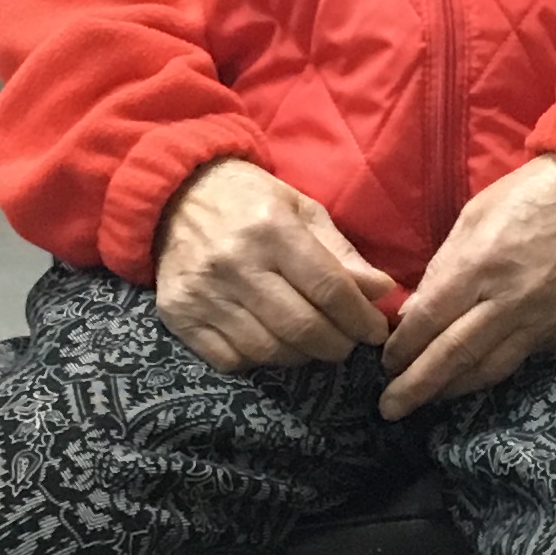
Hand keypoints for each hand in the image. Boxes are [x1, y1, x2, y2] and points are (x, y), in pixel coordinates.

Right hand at [154, 159, 400, 371]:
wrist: (173, 194)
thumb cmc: (249, 200)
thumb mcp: (301, 209)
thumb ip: (341, 252)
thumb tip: (382, 291)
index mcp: (271, 228)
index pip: (329, 288)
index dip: (360, 318)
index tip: (375, 332)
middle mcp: (234, 262)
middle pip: (302, 327)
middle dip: (337, 344)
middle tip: (347, 343)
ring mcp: (202, 292)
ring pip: (269, 350)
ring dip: (302, 356)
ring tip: (313, 343)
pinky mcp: (178, 315)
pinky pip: (232, 360)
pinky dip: (259, 360)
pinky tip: (270, 341)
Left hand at [377, 156, 555, 418]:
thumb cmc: (533, 193)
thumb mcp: (475, 215)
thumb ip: (442, 267)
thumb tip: (413, 313)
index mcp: (480, 265)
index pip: (429, 320)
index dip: (403, 347)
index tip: (386, 363)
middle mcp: (508, 301)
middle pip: (454, 356)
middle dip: (417, 386)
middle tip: (390, 408)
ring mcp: (541, 320)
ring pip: (488, 369)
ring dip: (452, 390)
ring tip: (426, 401)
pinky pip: (520, 359)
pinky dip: (489, 373)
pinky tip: (470, 378)